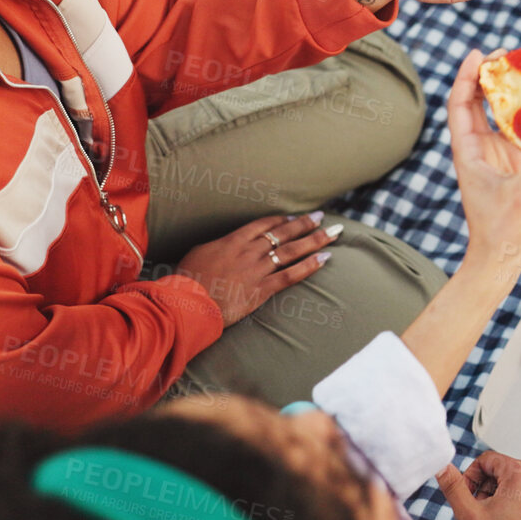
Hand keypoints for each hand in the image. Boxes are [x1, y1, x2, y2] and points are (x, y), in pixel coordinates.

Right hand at [174, 212, 340, 326]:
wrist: (187, 303)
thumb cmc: (186, 281)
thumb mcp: (199, 254)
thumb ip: (218, 248)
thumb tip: (225, 246)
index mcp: (232, 240)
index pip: (263, 225)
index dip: (281, 220)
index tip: (294, 217)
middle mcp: (249, 251)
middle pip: (283, 233)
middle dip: (305, 224)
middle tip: (322, 216)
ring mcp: (257, 269)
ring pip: (292, 251)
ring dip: (315, 240)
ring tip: (333, 233)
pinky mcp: (262, 289)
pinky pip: (291, 275)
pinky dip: (310, 266)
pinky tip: (325, 258)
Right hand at [438, 450, 520, 519]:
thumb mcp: (471, 515)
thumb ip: (454, 487)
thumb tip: (443, 467)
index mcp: (520, 472)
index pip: (487, 459)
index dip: (472, 477)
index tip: (470, 496)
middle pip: (505, 470)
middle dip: (490, 488)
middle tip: (486, 511)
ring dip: (508, 495)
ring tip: (503, 519)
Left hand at [447, 48, 520, 272]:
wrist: (501, 257)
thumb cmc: (498, 230)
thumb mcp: (520, 195)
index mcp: (468, 151)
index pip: (461, 105)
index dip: (467, 78)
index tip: (479, 54)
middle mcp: (480, 147)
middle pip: (480, 102)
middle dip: (491, 77)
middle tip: (510, 54)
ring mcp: (498, 154)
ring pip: (503, 115)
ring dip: (514, 94)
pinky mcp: (517, 164)